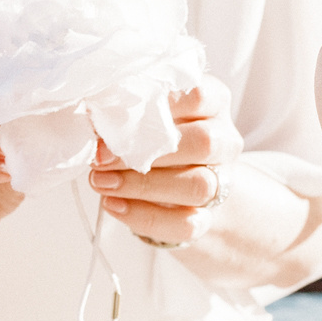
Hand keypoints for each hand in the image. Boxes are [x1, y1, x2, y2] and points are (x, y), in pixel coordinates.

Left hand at [88, 77, 242, 246]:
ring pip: (198, 186)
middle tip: (102, 156)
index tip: (116, 117)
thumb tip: (97, 125)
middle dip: (147, 151)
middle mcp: (224, 140)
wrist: (179, 180)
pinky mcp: (208, 217)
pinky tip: (115, 205)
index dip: (158, 106)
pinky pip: (186, 224)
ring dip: (143, 185)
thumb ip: (130, 115)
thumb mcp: (147, 114)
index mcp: (214, 104)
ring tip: (102, 181)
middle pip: (203, 143)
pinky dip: (146, 217)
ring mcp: (221, 181)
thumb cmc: (156, 136)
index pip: (199, 96)